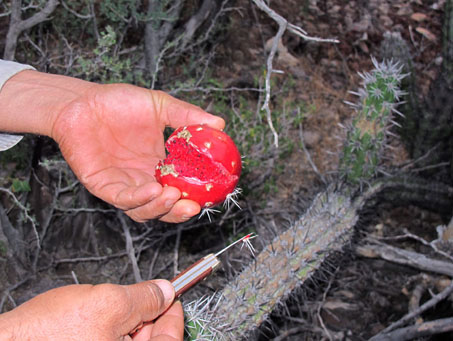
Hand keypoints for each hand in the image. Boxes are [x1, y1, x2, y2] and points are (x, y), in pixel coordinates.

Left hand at [0, 70, 224, 221]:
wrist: (83, 101)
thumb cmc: (119, 102)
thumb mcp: (160, 106)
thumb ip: (187, 116)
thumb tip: (220, 124)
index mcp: (160, 165)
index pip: (181, 188)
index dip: (196, 195)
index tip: (213, 194)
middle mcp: (144, 179)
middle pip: (165, 207)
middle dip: (179, 212)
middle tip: (194, 206)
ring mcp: (124, 185)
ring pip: (144, 210)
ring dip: (160, 208)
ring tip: (174, 196)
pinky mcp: (104, 186)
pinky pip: (123, 199)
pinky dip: (139, 198)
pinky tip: (153, 189)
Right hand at [0, 280, 182, 340]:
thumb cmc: (48, 335)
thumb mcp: (107, 304)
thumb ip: (143, 297)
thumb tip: (164, 291)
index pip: (170, 340)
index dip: (174, 314)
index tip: (172, 297)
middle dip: (150, 316)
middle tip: (146, 295)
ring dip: (128, 322)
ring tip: (111, 306)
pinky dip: (111, 331)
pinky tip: (97, 319)